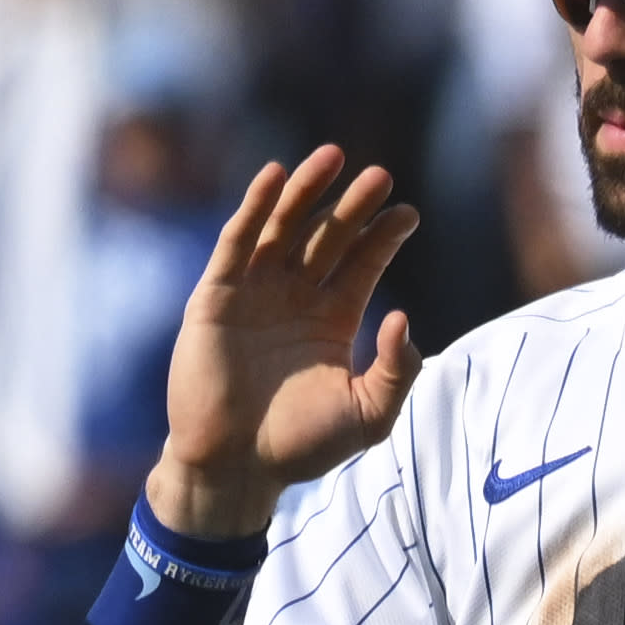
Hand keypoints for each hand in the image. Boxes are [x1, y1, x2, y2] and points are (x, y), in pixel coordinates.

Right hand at [151, 147, 423, 543]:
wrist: (237, 466)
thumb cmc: (302, 447)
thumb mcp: (368, 415)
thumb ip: (395, 371)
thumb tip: (405, 318)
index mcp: (332, 321)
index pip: (362, 265)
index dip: (383, 237)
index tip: (409, 213)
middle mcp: (294, 299)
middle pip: (327, 238)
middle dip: (352, 206)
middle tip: (380, 175)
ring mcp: (254, 294)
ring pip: (284, 229)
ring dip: (306, 192)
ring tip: (333, 157)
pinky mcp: (216, 297)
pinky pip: (237, 243)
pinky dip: (255, 207)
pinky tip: (275, 176)